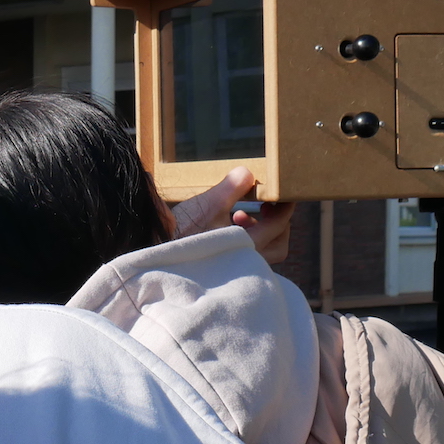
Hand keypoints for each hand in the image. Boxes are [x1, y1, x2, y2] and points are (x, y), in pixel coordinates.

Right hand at [172, 167, 294, 265]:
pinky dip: (245, 241)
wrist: (158, 256)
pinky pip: (246, 257)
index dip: (286, 208)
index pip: (280, 226)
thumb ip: (231, 187)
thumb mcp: (208, 204)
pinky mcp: (224, 271)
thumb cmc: (184, 233)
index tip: (286, 195)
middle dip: (276, 225)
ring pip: (263, 253)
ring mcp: (237, 270)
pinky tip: (226, 228)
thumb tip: (248, 173)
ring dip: (259, 232)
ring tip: (239, 215)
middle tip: (265, 208)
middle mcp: (248, 263)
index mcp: (248, 246)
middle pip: (279, 246)